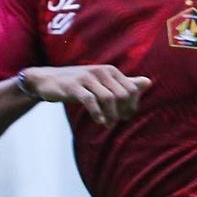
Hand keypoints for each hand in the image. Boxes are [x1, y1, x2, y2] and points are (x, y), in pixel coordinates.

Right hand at [23, 65, 151, 126]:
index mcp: (110, 71)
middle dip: (123, 111)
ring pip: (108, 98)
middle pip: (122, 94)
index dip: (132, 105)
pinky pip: (90, 101)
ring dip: (111, 115)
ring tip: (108, 125)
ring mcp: (86, 78)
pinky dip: (97, 114)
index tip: (125, 116)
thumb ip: (124, 83)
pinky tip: (100, 122)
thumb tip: (148, 82)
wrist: (47, 81)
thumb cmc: (78, 84)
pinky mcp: (73, 87)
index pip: (131, 89)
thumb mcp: (102, 83)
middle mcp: (100, 71)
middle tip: (117, 121)